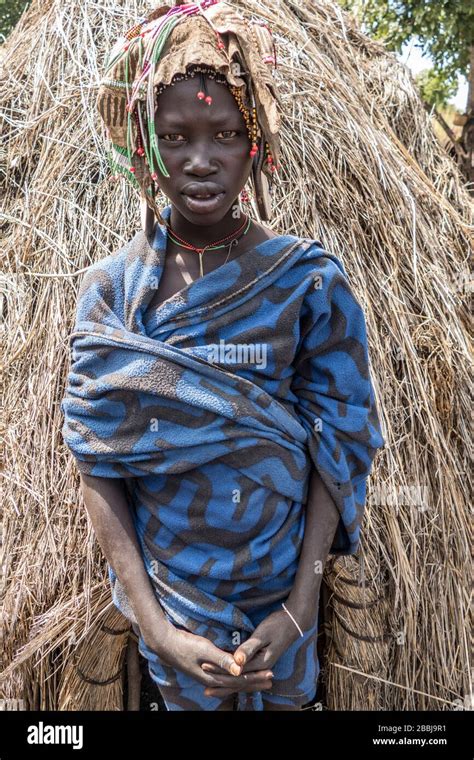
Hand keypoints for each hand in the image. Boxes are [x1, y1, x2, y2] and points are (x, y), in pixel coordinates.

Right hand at [142, 623, 272, 694]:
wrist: (165, 643)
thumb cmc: (184, 644)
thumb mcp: (204, 649)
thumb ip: (222, 659)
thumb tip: (239, 669)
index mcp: (212, 676)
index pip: (239, 680)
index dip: (255, 677)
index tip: (270, 674)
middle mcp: (211, 679)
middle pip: (237, 683)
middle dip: (254, 681)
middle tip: (271, 679)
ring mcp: (207, 675)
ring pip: (231, 681)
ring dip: (247, 680)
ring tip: (260, 680)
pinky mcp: (205, 670)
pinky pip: (224, 677)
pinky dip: (235, 677)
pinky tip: (238, 676)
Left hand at [200, 608, 301, 696]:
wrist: (294, 622)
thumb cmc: (278, 625)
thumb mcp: (262, 634)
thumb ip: (249, 648)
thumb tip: (236, 661)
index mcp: (262, 663)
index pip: (237, 671)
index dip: (220, 669)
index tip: (205, 666)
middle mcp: (262, 668)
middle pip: (238, 681)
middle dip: (220, 683)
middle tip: (204, 687)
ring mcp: (262, 666)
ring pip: (241, 681)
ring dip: (226, 685)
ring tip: (211, 689)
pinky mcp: (261, 662)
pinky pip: (245, 675)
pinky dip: (234, 679)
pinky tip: (226, 679)